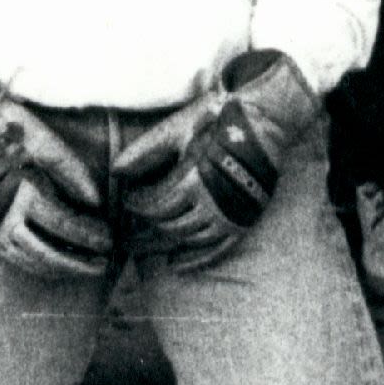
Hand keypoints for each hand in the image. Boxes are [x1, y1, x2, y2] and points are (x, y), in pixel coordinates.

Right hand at [0, 65, 111, 280]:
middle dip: (79, 259)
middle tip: (104, 261)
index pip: (62, 223)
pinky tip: (58, 267)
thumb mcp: (37, 136)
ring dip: (62, 267)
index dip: (87, 233)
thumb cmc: (2, 130)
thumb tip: (95, 199)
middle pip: (49, 249)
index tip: (109, 238)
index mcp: (20, 192)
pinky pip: (16, 259)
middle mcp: (5, 217)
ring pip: (32, 260)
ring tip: (89, 269)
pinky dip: (40, 267)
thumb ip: (67, 166)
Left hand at [115, 48, 323, 265]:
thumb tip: (115, 170)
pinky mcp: (243, 222)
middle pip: (169, 228)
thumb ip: (147, 151)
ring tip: (144, 249)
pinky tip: (176, 263)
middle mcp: (212, 205)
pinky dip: (194, 259)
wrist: (267, 124)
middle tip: (126, 236)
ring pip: (189, 240)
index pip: (155, 206)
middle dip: (144, 232)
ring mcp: (229, 216)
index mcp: (193, 181)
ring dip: (164, 245)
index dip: (137, 207)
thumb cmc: (219, 121)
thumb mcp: (180, 129)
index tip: (127, 202)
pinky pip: (215, 250)